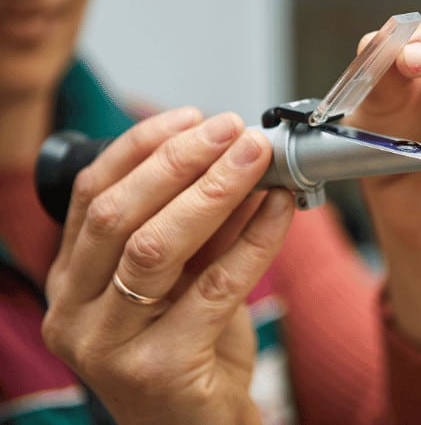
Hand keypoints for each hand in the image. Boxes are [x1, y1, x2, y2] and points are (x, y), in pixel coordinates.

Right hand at [42, 108, 293, 423]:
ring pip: (158, 247)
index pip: (91, 195)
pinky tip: (280, 208)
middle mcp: (74, 313)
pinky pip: (216, 286)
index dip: (142, 148)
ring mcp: (109, 346)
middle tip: (232, 130)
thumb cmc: (189, 351)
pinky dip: (254, 239)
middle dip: (181, 161)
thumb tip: (232, 159)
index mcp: (71, 282)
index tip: (192, 118)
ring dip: (215, 190)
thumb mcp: (181, 280)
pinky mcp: (159, 370)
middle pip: (120, 214)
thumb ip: (198, 225)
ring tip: (257, 157)